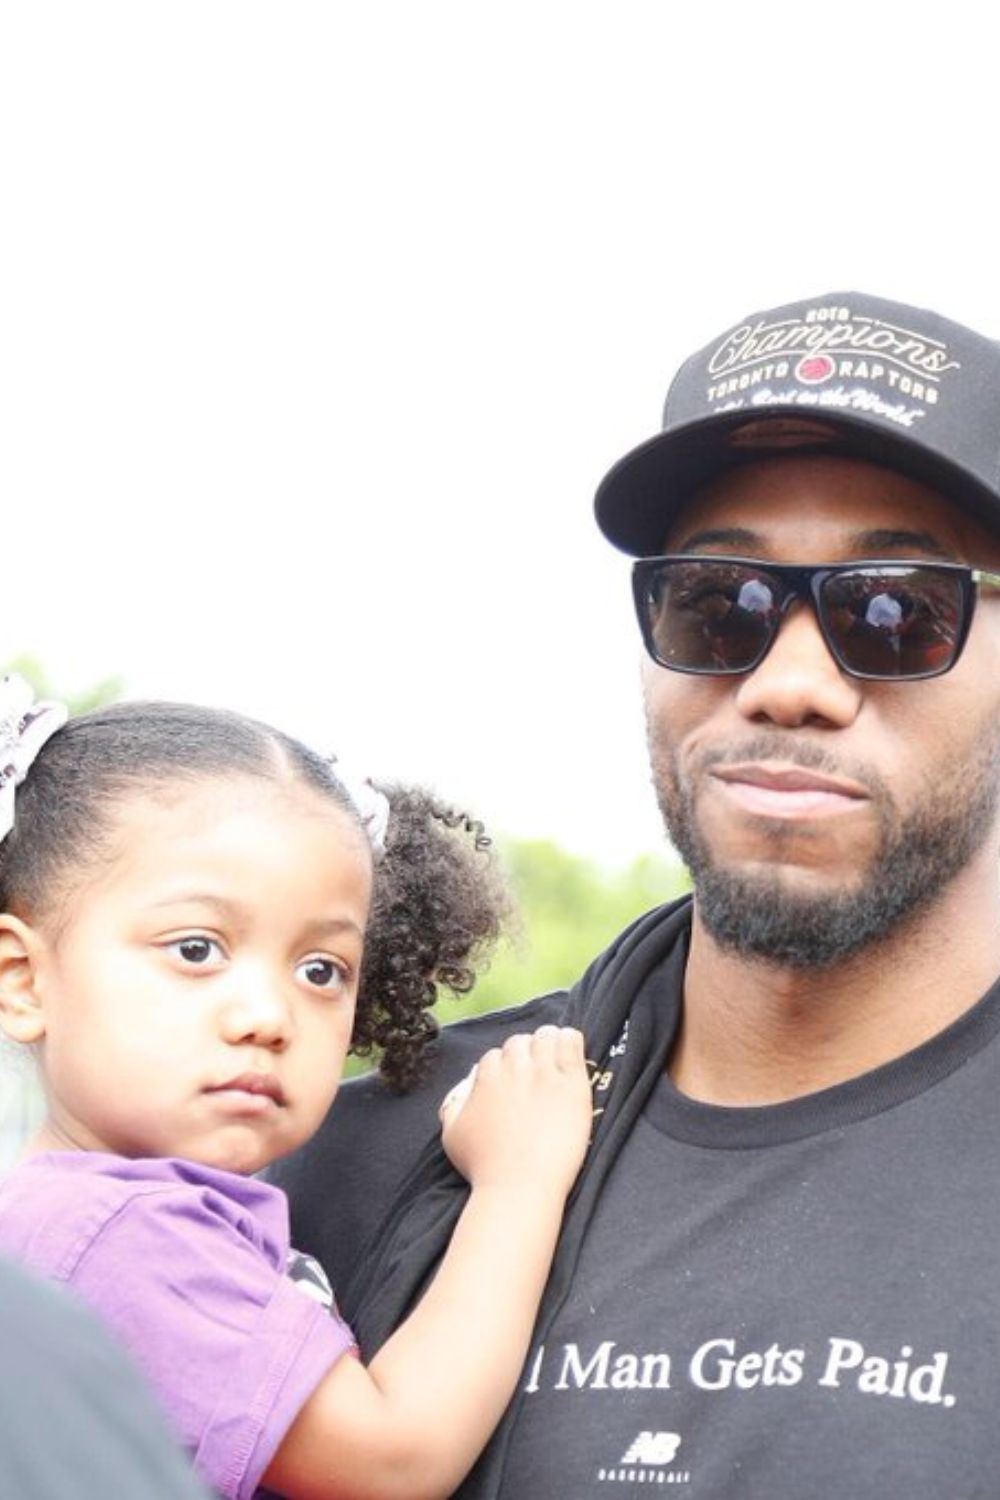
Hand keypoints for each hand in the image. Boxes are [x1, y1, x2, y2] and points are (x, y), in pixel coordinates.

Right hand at [439, 1025, 591, 1196]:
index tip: (513, 1084)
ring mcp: (544, 1073)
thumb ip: (452, 1107)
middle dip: (525, 1054)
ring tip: (555, 1059)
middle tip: (534, 1075)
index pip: (495, 1056)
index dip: (504, 1069)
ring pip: (546, 1036)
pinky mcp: (571, 1082)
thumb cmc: (484, 1167)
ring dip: (549, 1044)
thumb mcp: (452, 1136)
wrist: (519, 1187)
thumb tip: (462, 1093)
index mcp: (486, 1076)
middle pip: (519, 1042)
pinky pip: (571, 1042)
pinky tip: (571, 1052)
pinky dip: (570, 1041)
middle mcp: (514, 1068)